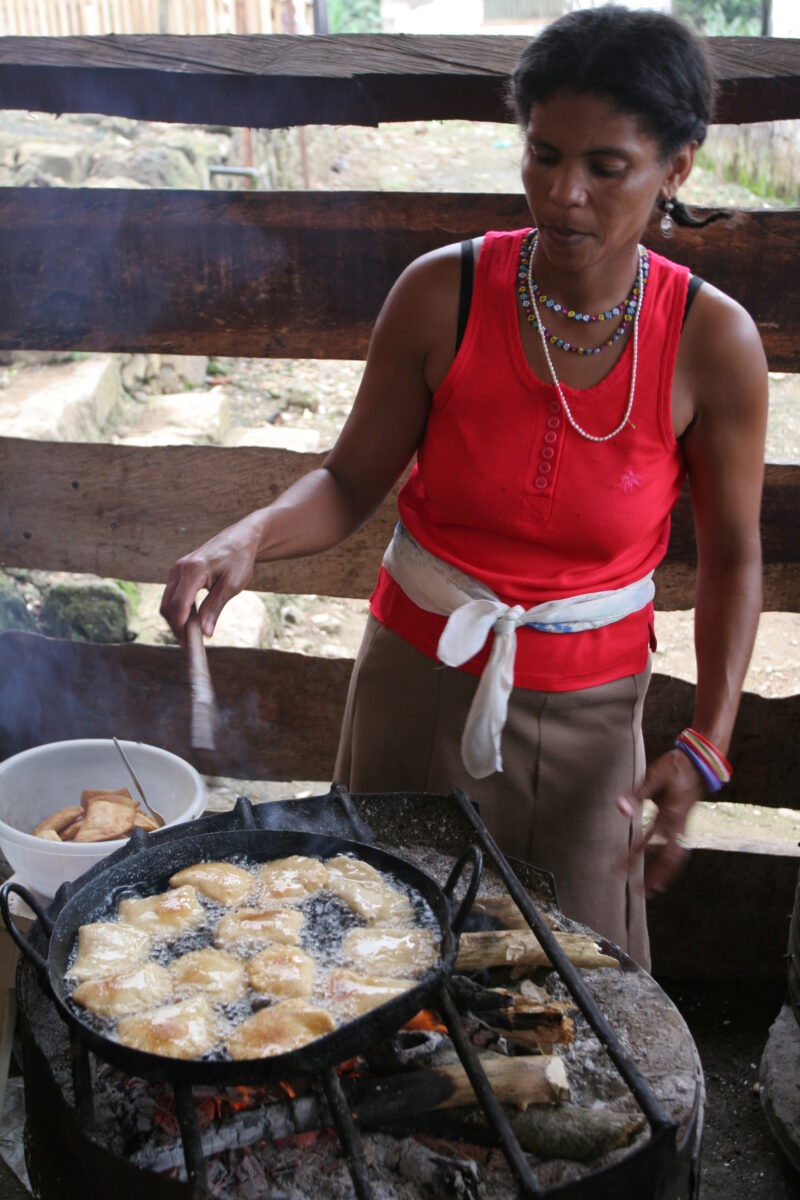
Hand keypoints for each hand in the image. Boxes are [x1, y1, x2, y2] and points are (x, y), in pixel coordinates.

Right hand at [160, 514, 263, 644]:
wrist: (239, 539)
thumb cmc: (238, 560)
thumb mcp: (231, 586)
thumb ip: (215, 608)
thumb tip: (205, 633)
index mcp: (193, 570)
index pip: (179, 605)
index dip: (181, 627)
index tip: (189, 644)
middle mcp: (179, 569)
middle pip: (168, 606)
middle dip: (176, 626)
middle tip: (191, 643)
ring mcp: (176, 569)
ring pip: (167, 602)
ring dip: (176, 619)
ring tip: (192, 634)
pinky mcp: (178, 572)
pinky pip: (172, 595)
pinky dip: (178, 609)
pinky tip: (191, 620)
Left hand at [616, 748, 705, 897]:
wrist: (701, 762)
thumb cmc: (675, 767)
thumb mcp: (654, 775)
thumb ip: (637, 793)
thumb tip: (620, 809)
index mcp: (670, 814)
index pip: (647, 842)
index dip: (632, 857)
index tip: (618, 869)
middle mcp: (679, 825)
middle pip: (667, 858)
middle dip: (653, 875)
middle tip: (639, 891)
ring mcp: (684, 826)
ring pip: (676, 857)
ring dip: (664, 873)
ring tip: (652, 888)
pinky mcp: (684, 824)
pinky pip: (678, 850)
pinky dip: (671, 863)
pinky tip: (663, 870)